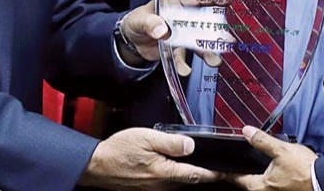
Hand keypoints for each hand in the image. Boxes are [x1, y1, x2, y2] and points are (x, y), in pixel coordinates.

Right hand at [79, 128, 221, 189]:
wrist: (97, 165)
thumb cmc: (119, 150)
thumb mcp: (147, 138)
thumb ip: (170, 142)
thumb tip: (191, 145)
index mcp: (164, 172)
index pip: (196, 174)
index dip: (213, 173)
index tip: (226, 171)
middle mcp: (161, 184)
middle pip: (189, 179)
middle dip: (203, 173)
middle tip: (216, 166)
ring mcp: (154, 189)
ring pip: (178, 182)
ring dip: (188, 174)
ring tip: (197, 164)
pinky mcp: (146, 188)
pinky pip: (166, 182)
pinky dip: (174, 175)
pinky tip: (172, 166)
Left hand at [124, 0, 226, 71]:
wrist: (129, 41)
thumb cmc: (136, 21)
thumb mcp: (139, 19)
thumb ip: (150, 23)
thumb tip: (162, 30)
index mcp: (174, 3)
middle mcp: (181, 18)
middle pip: (201, 24)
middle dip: (215, 32)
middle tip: (227, 40)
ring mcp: (180, 34)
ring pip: (196, 42)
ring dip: (206, 52)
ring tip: (215, 61)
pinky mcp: (175, 49)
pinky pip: (181, 57)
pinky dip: (183, 64)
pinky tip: (184, 70)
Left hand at [229, 126, 316, 190]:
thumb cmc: (304, 170)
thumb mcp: (281, 150)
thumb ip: (262, 141)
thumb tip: (246, 131)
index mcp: (260, 186)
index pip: (237, 178)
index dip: (227, 172)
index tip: (217, 170)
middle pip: (248, 184)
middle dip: (242, 175)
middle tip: (234, 167)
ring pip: (259, 185)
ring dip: (256, 177)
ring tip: (252, 167)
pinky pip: (270, 186)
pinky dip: (267, 179)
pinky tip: (271, 171)